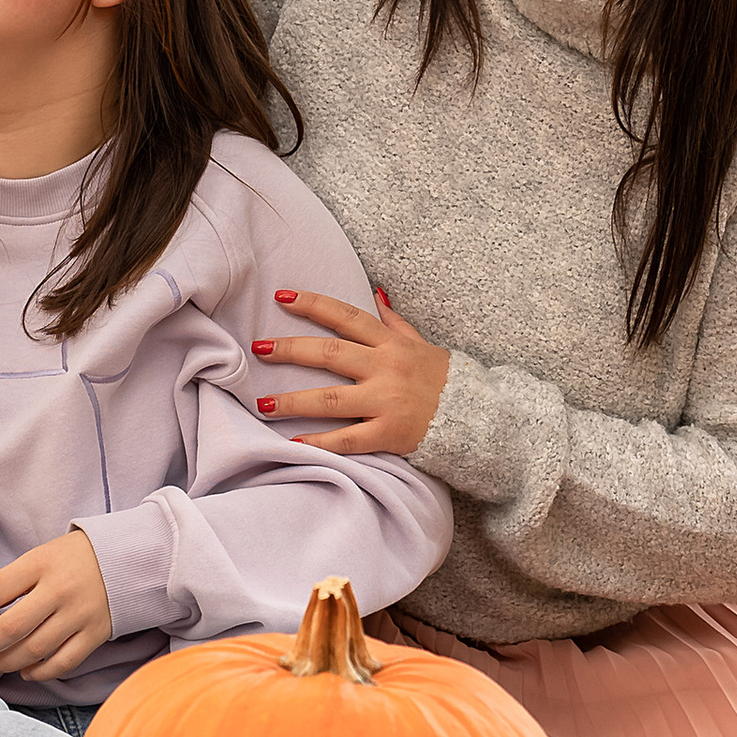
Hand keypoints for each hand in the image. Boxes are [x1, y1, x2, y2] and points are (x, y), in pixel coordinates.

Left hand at [0, 530, 112, 682]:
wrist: (127, 558)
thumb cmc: (73, 558)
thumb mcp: (41, 556)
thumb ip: (14, 581)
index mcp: (40, 564)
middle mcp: (58, 590)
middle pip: (11, 627)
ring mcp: (78, 614)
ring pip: (34, 649)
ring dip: (6, 661)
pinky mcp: (95, 634)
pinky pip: (62, 662)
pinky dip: (40, 672)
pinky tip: (25, 671)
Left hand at [253, 284, 449, 456]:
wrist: (478, 416)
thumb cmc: (445, 379)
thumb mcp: (421, 344)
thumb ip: (394, 323)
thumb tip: (375, 294)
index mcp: (390, 344)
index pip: (346, 317)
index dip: (313, 304)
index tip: (282, 297)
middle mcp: (385, 368)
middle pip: (329, 353)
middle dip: (290, 350)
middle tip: (258, 348)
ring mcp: (386, 402)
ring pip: (331, 399)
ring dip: (293, 401)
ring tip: (263, 403)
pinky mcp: (389, 434)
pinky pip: (349, 439)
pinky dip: (320, 441)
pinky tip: (294, 443)